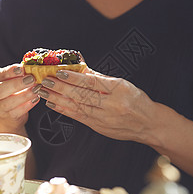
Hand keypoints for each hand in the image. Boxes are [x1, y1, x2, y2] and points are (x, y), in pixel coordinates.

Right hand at [0, 64, 39, 133]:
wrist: (8, 112)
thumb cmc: (12, 90)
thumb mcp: (12, 78)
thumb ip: (19, 73)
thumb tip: (33, 67)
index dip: (10, 71)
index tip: (22, 69)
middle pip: (1, 89)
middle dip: (17, 84)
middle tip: (32, 79)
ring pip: (9, 102)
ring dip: (25, 95)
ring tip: (37, 89)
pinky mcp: (6, 117)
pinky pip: (17, 112)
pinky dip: (27, 105)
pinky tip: (36, 99)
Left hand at [35, 69, 154, 143]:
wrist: (148, 124)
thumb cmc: (136, 101)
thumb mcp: (122, 84)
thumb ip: (99, 77)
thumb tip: (79, 66)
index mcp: (119, 90)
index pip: (92, 83)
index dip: (74, 78)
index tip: (60, 72)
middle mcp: (111, 105)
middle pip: (81, 95)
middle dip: (61, 88)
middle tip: (46, 81)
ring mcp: (104, 118)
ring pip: (77, 107)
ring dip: (58, 99)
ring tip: (44, 92)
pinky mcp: (99, 127)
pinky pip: (78, 117)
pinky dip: (64, 110)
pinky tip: (53, 104)